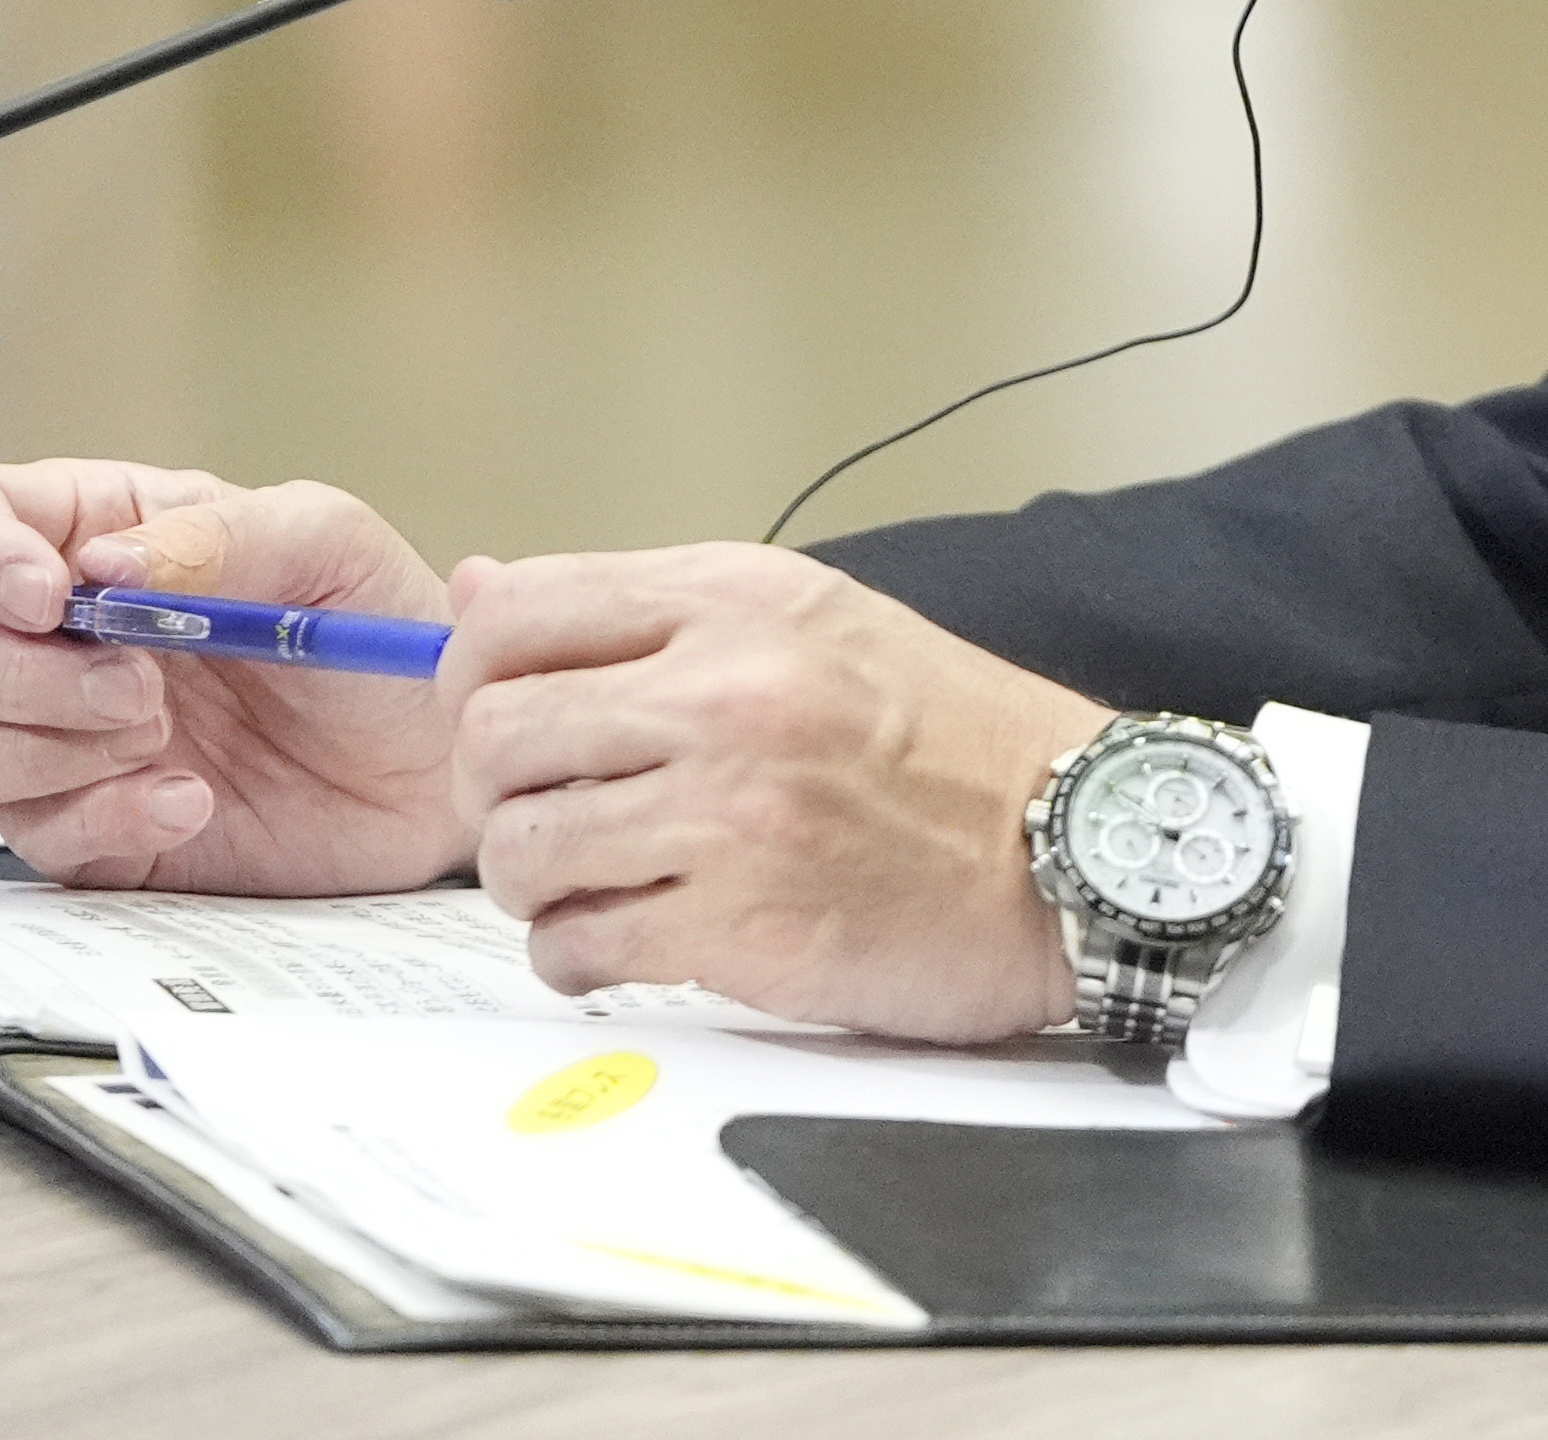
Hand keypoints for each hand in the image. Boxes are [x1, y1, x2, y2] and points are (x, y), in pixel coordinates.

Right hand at [0, 461, 471, 893]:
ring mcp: (59, 735)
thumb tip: (100, 564)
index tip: (47, 598)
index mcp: (102, 533)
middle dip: (14, 675)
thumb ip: (221, 537)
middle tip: (140, 691)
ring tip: (159, 741)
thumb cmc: (383, 631)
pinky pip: (25, 831)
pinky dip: (100, 817)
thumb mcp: (332, 548)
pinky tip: (188, 801)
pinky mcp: (85, 825)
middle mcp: (57, 635)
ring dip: (36, 750)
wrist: (439, 764)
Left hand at [448, 544, 1107, 1041]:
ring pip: (515, 853)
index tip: (509, 718)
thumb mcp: (813, 622)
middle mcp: (728, 692)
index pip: (513, 614)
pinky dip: (582, 957)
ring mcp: (731, 811)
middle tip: (553, 813)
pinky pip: (571, 949)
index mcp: (741, 602)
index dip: (473, 676)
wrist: (1075, 850)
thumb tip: (478, 591)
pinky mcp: (739, 924)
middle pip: (491, 737)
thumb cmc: (954, 745)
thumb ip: (648, 612)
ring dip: (539, 884)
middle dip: (498, 792)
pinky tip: (642, 937)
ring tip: (607, 880)